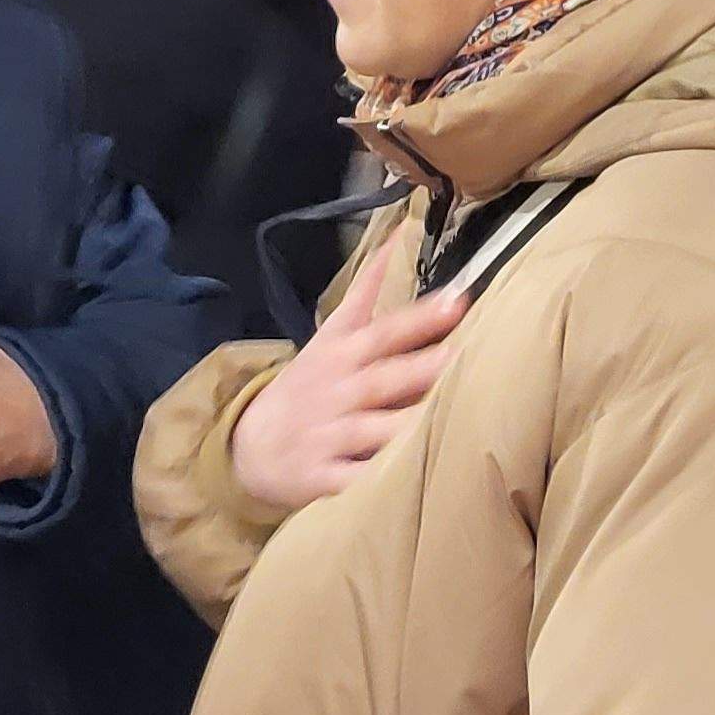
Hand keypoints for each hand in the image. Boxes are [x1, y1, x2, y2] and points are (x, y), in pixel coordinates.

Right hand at [230, 235, 467, 513]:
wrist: (248, 446)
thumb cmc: (307, 387)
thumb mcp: (328, 336)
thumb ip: (365, 291)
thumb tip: (400, 232)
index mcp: (340, 355)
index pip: (383, 332)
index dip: (418, 317)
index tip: (458, 301)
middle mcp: (336, 393)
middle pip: (382, 378)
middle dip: (421, 367)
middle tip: (465, 355)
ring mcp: (328, 437)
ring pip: (372, 430)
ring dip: (408, 424)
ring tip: (451, 417)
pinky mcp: (321, 478)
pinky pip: (353, 481)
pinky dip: (375, 481)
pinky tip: (406, 481)